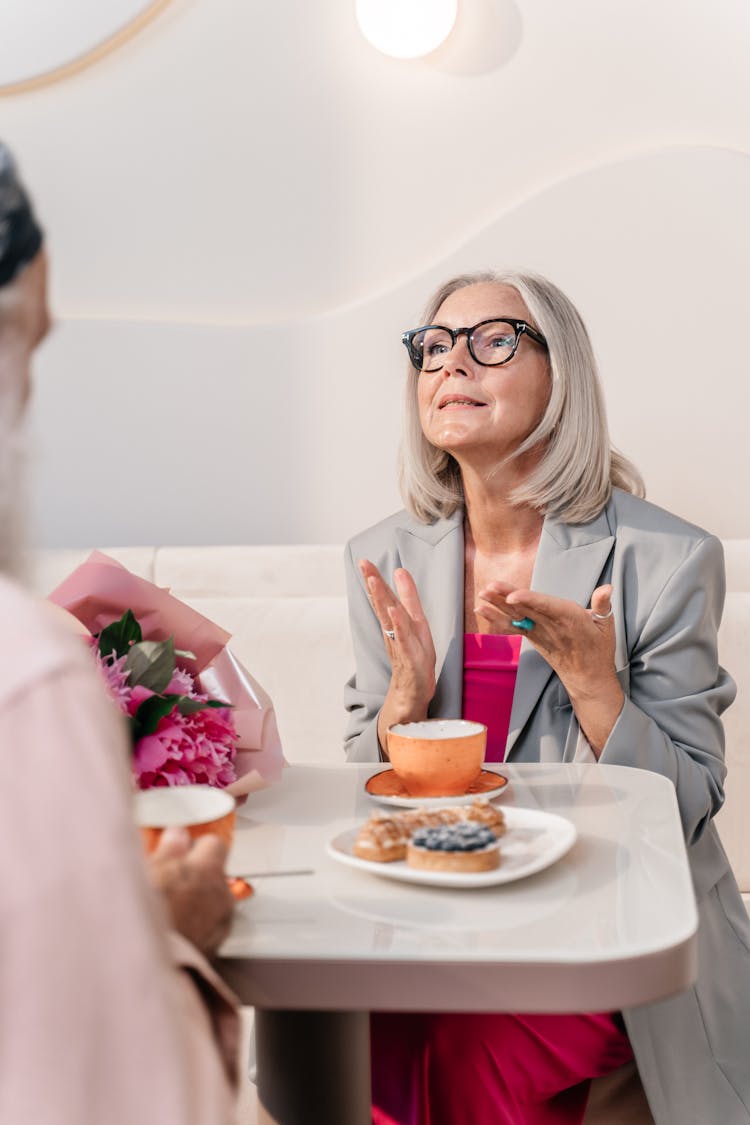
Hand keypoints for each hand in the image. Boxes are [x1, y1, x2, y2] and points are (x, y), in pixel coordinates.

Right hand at [148, 827, 234, 956]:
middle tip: (169, 882)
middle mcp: (220, 895)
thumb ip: (169, 849)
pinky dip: (199, 925)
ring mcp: (220, 923)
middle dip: (196, 876)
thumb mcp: (147, 873)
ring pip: (213, 901)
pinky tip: (175, 929)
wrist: (141, 965)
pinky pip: (211, 926)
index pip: (214, 843)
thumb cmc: (140, 920)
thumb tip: (178, 835)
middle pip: (215, 873)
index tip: (181, 853)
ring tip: (169, 910)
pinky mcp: (216, 947)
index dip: (196, 847)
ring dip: (198, 901)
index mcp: (206, 870)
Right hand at [358, 559, 436, 749]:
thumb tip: (401, 571)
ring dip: (382, 599)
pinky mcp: (410, 658)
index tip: (364, 560)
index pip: (383, 597)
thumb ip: (408, 598)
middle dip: (373, 583)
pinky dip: (399, 625)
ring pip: (389, 619)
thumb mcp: (416, 623)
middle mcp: (394, 632)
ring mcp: (400, 645)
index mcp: (395, 623)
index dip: (374, 578)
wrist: (413, 693)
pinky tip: (394, 612)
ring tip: (374, 581)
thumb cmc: (414, 657)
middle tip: (363, 564)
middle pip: (382, 604)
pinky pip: (404, 639)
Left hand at [475, 582, 623, 752]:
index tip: (512, 596)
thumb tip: (607, 588)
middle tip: (489, 587)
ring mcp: (540, 633)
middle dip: (507, 598)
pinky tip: (482, 609)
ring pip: (517, 616)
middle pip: (526, 609)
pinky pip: (513, 626)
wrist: (588, 677)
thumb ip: (603, 605)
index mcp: (570, 619)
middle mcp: (552, 626)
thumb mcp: (606, 626)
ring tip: (482, 594)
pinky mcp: (533, 638)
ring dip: (497, 605)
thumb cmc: (598, 648)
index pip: (546, 607)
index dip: (529, 600)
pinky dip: (496, 618)